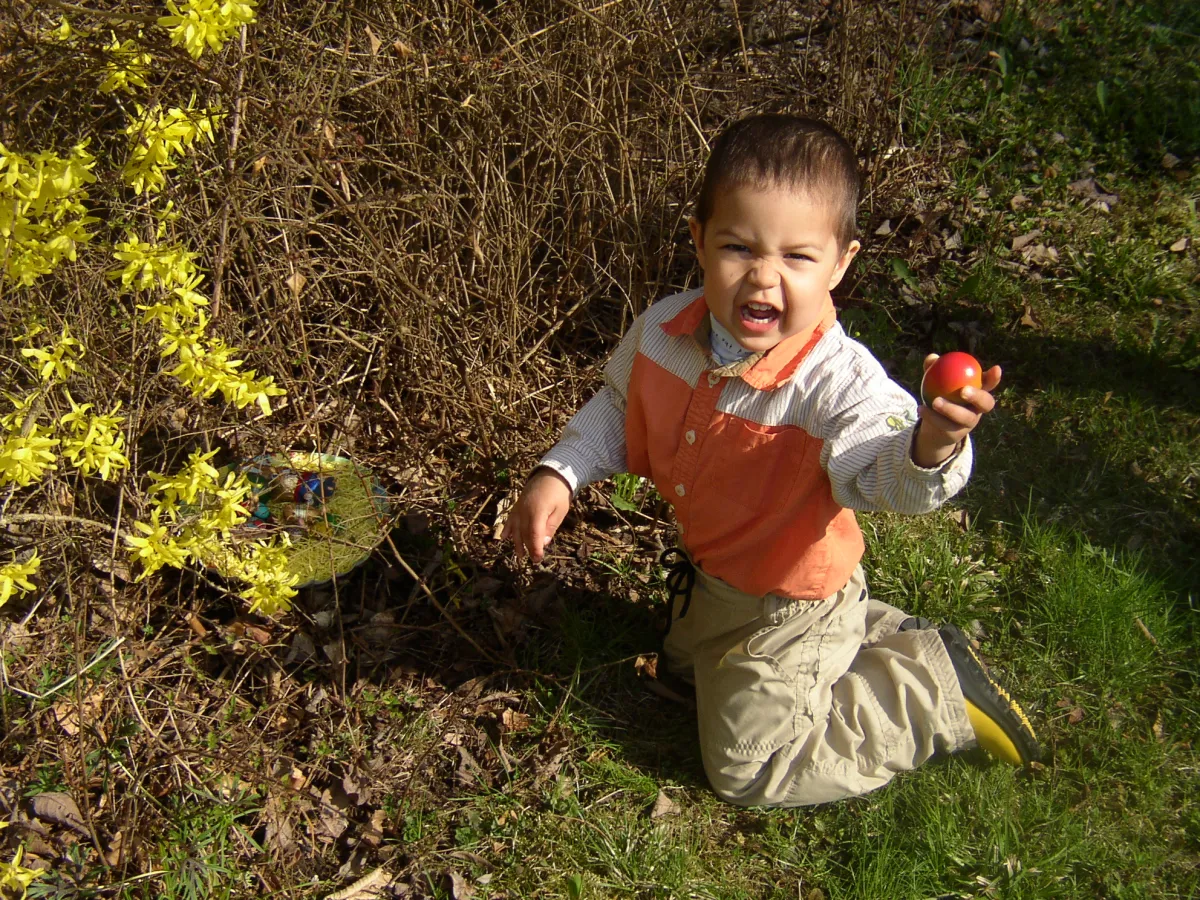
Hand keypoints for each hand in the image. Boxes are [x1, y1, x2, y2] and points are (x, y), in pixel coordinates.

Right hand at [500, 467, 571, 563]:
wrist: (550, 474)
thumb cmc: (559, 493)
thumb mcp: (560, 511)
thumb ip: (551, 527)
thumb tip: (543, 543)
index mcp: (537, 511)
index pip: (534, 534)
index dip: (535, 548)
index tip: (538, 559)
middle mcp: (524, 510)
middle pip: (524, 534)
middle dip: (528, 548)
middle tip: (534, 560)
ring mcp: (518, 508)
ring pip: (515, 529)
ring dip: (517, 543)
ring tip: (520, 555)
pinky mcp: (516, 505)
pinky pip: (510, 519)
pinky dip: (507, 529)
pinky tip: (504, 538)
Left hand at [913, 353, 1001, 467]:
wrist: (935, 423)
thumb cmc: (940, 394)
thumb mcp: (936, 381)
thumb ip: (934, 369)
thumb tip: (932, 358)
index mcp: (978, 392)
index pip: (989, 384)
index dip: (994, 378)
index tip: (995, 368)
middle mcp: (978, 408)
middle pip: (986, 403)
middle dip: (977, 396)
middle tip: (963, 390)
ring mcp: (969, 423)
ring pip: (965, 418)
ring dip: (950, 409)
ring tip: (935, 402)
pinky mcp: (956, 434)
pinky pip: (945, 425)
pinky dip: (932, 417)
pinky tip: (921, 409)